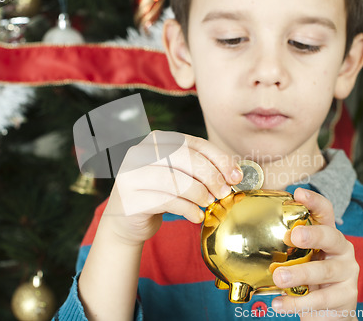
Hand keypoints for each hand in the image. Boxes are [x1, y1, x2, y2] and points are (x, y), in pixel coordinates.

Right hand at [103, 130, 242, 244]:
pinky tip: (195, 216)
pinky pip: (168, 202)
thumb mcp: (178, 175)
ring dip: (200, 194)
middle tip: (224, 192)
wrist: (126, 222)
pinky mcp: (130, 199)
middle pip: (185, 158)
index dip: (219, 158)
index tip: (235, 176)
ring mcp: (131, 175)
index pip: (193, 143)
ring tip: (208, 204)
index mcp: (155, 140)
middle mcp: (139, 152)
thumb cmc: (159, 195)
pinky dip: (188, 210)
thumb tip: (235, 173)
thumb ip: (200, 168)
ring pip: (177, 180)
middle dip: (211, 176)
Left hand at [272, 188, 358, 319]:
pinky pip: (321, 299)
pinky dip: (297, 303)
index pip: (325, 213)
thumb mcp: (299, 259)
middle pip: (330, 236)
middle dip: (312, 235)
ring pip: (324, 271)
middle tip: (293, 236)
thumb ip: (285, 246)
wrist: (328, 312)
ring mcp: (347, 273)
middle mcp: (341, 250)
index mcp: (328, 235)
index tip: (298, 192)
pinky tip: (278, 304)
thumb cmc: (308, 279)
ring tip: (278, 278)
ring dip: (300, 274)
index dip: (314, 201)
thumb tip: (249, 231)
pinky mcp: (346, 296)